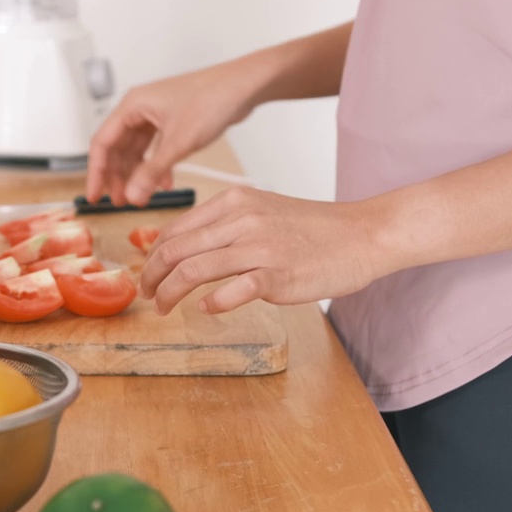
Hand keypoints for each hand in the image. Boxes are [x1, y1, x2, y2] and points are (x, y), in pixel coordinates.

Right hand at [86, 62, 258, 206]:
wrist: (244, 85)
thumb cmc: (213, 98)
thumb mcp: (179, 142)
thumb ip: (152, 171)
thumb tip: (132, 195)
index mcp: (133, 105)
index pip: (102, 143)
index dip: (96, 172)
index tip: (94, 196)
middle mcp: (140, 108)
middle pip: (117, 148)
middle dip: (118, 177)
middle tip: (119, 202)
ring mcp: (156, 115)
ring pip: (136, 150)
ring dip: (137, 174)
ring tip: (140, 198)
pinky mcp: (172, 121)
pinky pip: (155, 148)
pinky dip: (156, 166)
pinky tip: (164, 183)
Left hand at [140, 186, 385, 314]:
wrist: (363, 234)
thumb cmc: (314, 229)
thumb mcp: (262, 211)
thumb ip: (226, 226)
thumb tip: (186, 249)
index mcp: (234, 202)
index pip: (175, 229)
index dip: (154, 256)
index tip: (149, 274)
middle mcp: (242, 220)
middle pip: (175, 250)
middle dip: (152, 277)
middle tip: (148, 296)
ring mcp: (259, 247)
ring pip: (193, 271)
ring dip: (170, 294)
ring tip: (164, 309)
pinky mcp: (277, 274)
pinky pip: (230, 291)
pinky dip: (210, 303)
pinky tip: (205, 309)